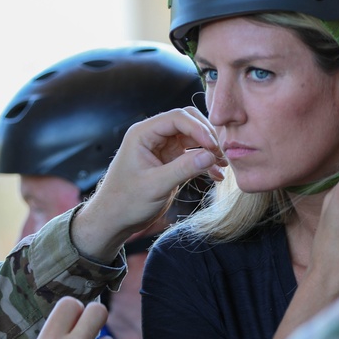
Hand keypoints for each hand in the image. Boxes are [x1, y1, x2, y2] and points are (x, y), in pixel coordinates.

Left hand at [71, 106, 225, 260]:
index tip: (213, 147)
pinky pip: (192, 155)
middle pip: (188, 122)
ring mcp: (162, 149)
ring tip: (224, 164)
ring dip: (209, 149)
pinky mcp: (169, 162)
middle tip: (221, 154)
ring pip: (193, 138)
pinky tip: (217, 175)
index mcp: (142, 134)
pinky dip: (205, 163)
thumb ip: (182, 169)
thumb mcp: (155, 186)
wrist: (114, 220)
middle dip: (206, 136)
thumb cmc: (125, 202)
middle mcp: (153, 137)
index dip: (198, 129)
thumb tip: (210, 155)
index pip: (177, 118)